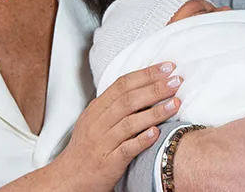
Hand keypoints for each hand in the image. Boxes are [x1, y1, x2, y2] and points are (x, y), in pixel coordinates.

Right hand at [52, 62, 181, 191]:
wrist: (69, 177)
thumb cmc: (87, 148)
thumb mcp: (96, 120)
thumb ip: (115, 105)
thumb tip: (144, 87)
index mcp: (97, 108)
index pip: (122, 84)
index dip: (145, 74)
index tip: (166, 67)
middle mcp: (99, 122)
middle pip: (128, 100)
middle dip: (154, 88)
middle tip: (176, 81)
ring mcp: (103, 142)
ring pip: (130, 122)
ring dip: (155, 112)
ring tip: (175, 103)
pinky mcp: (108, 162)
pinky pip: (126, 149)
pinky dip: (142, 140)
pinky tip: (156, 133)